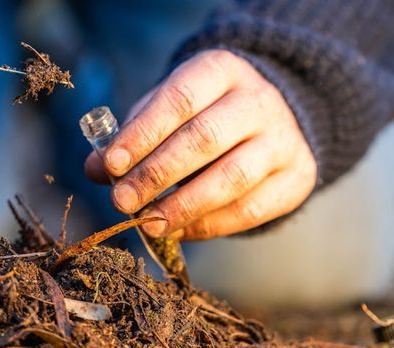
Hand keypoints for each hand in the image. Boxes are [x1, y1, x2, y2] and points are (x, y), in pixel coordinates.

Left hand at [85, 50, 315, 239]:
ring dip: (183, 206)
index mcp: (222, 70)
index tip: (111, 164)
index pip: (179, 99)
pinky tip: (178, 231)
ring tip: (148, 224)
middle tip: (122, 201)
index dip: (143, 133)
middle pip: (204, 138)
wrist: (276, 120)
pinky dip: (208, 225)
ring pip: (232, 178)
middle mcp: (259, 100)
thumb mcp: (168, 110)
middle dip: (156, 174)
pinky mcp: (298, 177)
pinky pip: (250, 209)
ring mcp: (284, 139)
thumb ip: (132, 135)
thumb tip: (95, 169)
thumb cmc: (205, 114)